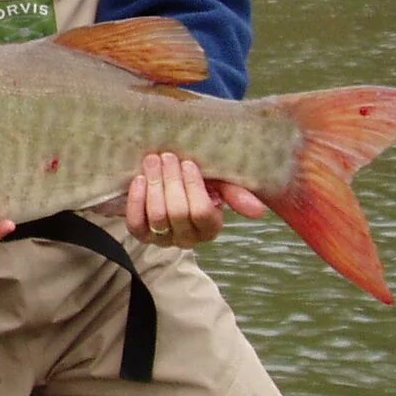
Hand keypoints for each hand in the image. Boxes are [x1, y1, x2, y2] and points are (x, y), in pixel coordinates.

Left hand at [125, 153, 265, 247]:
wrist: (165, 187)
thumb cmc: (196, 184)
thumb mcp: (218, 184)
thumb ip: (235, 194)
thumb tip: (258, 211)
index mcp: (210, 227)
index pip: (203, 213)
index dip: (193, 187)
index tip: (188, 163)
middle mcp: (188, 238)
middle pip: (178, 212)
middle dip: (171, 181)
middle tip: (167, 156)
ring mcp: (163, 239)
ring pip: (157, 216)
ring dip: (154, 185)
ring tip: (152, 161)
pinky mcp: (142, 236)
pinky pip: (136, 223)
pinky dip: (136, 200)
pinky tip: (138, 180)